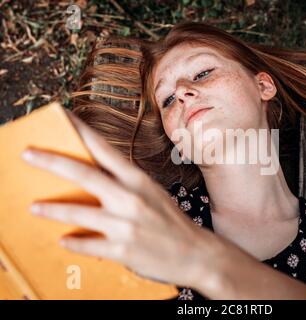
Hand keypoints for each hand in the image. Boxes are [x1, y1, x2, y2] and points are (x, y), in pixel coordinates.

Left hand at [21, 109, 219, 287]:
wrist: (195, 254)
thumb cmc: (171, 221)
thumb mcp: (152, 194)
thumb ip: (124, 184)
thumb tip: (91, 176)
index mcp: (138, 180)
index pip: (104, 149)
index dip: (80, 130)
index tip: (61, 116)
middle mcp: (131, 199)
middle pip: (84, 175)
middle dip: (52, 161)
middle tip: (28, 153)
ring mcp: (126, 225)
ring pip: (79, 213)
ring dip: (52, 210)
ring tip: (34, 207)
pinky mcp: (123, 250)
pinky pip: (88, 246)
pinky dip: (73, 243)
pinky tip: (64, 241)